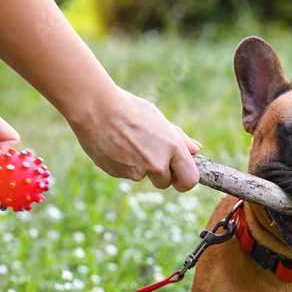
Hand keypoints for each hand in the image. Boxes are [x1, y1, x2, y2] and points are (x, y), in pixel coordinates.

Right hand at [69, 87, 200, 191]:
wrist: (96, 108)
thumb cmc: (129, 108)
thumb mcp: (159, 119)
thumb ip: (179, 137)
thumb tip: (195, 150)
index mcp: (173, 148)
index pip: (190, 180)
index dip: (184, 181)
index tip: (179, 176)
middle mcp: (157, 164)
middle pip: (164, 182)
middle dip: (160, 173)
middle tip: (148, 152)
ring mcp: (136, 171)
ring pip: (142, 176)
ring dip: (138, 166)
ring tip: (127, 141)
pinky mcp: (117, 174)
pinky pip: (125, 173)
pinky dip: (122, 164)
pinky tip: (115, 145)